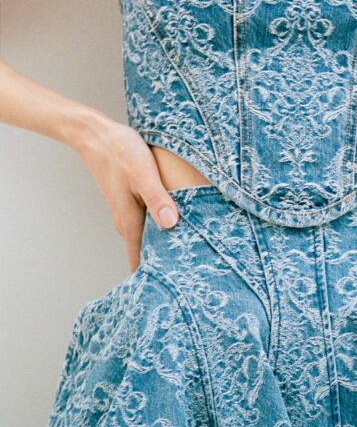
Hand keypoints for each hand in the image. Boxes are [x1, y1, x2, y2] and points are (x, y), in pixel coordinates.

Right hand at [72, 118, 179, 273]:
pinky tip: (178, 225)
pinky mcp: (131, 201)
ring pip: (148, 238)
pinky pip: (148, 223)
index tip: (175, 291)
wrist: (95, 135)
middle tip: (192, 277)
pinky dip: (161, 229)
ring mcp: (128, 212)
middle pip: (146, 253)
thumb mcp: (143, 173)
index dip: (156, 277)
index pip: (140, 262)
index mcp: (130, 222)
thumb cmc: (120, 152)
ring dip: (165, 246)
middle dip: (166, 265)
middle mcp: (127, 222)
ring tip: (189, 256)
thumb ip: (157, 199)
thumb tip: (171, 225)